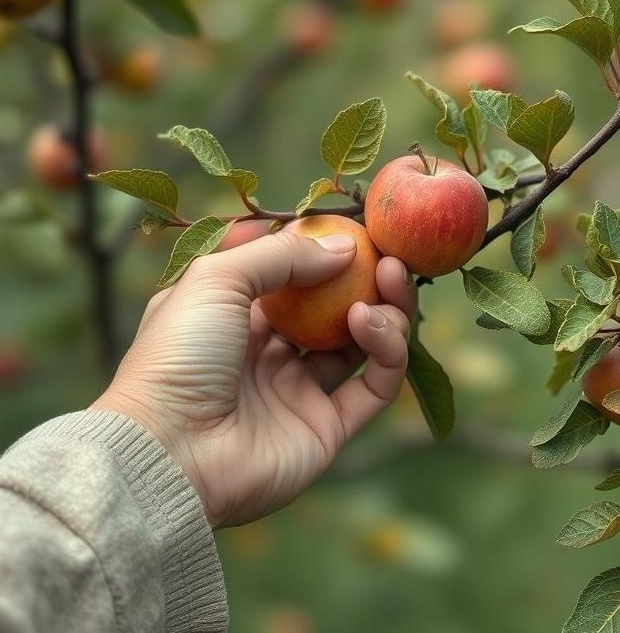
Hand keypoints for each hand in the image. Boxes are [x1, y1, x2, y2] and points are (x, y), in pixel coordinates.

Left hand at [93, 230, 414, 526]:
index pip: (297, 276)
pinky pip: (375, 386)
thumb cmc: (177, 356)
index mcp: (239, 317)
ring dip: (389, 308)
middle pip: (338, 308)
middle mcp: (272, 353)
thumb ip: (283, 255)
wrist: (167, 453)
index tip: (361, 228)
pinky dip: (386, 349)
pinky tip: (370, 321)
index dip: (331, 252)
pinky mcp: (327, 429)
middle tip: (391, 256)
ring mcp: (301, 392)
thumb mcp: (217, 278)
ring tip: (391, 282)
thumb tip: (345, 246)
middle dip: (371, 278)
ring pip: (364, 344)